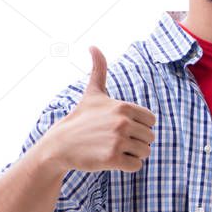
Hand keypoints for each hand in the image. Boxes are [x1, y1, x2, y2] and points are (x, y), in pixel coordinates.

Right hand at [42, 46, 156, 172]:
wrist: (60, 145)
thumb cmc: (80, 119)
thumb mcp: (92, 93)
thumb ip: (98, 70)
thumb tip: (93, 46)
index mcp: (123, 107)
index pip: (151, 121)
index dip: (139, 126)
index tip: (121, 127)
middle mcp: (123, 122)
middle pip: (149, 138)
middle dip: (136, 141)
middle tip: (114, 140)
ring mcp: (118, 141)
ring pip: (145, 152)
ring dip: (131, 154)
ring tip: (112, 149)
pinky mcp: (112, 159)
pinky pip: (136, 166)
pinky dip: (127, 166)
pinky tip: (111, 159)